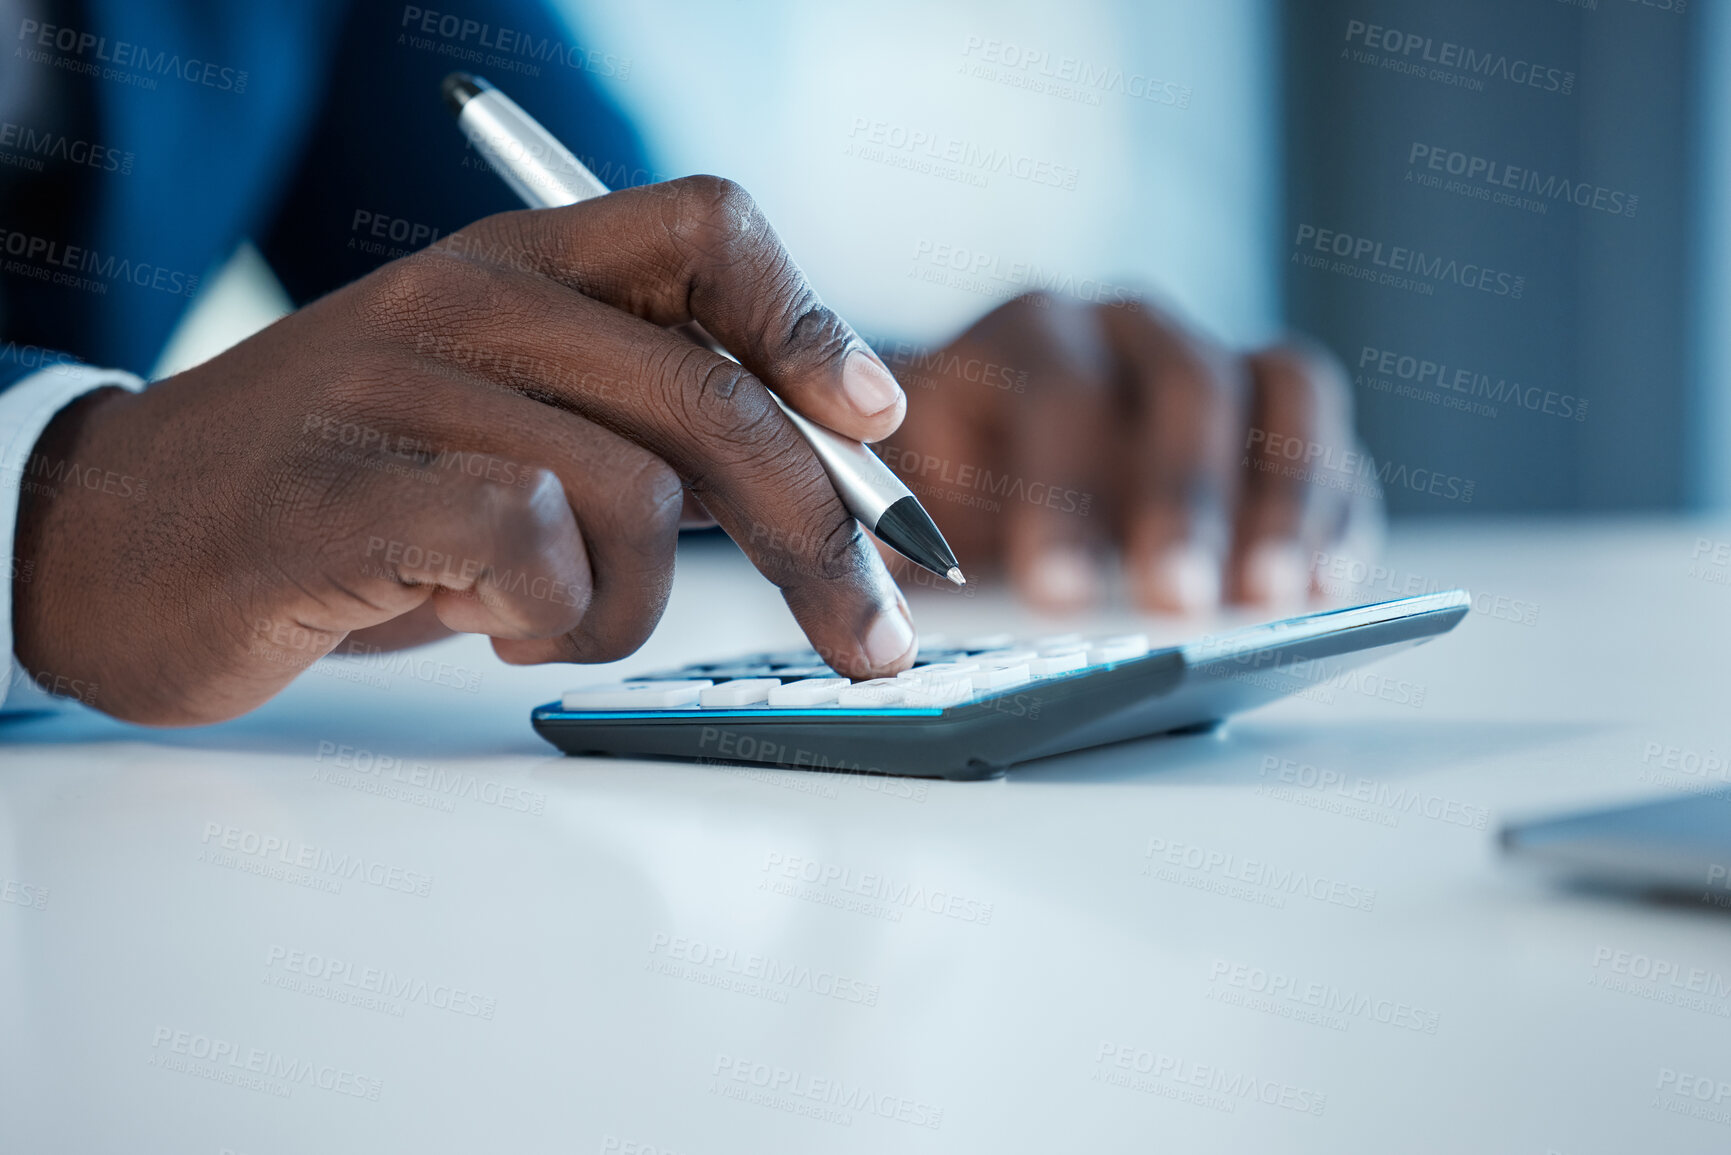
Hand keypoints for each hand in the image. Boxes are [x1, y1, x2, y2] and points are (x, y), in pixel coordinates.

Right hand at [12, 177, 918, 723]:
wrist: (117, 540)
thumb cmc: (349, 496)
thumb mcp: (502, 425)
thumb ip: (636, 423)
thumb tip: (821, 481)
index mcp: (518, 264)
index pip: (707, 228)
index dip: (812, 326)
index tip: (874, 428)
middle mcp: (468, 301)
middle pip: (715, 396)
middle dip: (822, 539)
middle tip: (868, 640)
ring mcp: (401, 388)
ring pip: (639, 493)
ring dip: (633, 604)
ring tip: (546, 622)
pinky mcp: (343, 491)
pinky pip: (528, 544)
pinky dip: (548, 615)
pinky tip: (486, 623)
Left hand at [879, 294, 1379, 612]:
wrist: (992, 439)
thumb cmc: (947, 482)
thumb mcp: (905, 501)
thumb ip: (901, 541)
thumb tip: (887, 617)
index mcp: (1029, 334)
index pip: (1058, 387)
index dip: (1061, 490)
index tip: (1056, 592)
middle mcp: (1134, 328)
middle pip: (1188, 380)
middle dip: (1184, 496)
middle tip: (1178, 600)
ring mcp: (1220, 359)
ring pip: (1285, 388)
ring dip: (1286, 495)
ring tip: (1273, 597)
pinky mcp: (1281, 412)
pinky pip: (1332, 437)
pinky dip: (1340, 507)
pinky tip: (1327, 584)